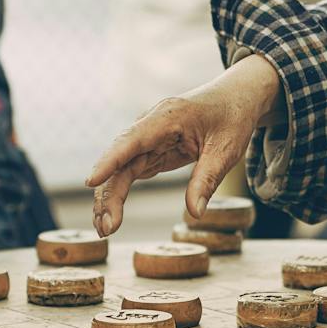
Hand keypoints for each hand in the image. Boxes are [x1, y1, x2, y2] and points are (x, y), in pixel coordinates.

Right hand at [86, 55, 282, 235]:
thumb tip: (195, 213)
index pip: (131, 139)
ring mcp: (147, 138)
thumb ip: (207, 180)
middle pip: (119, 160)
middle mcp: (150, 125)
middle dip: (108, 193)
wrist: (234, 98)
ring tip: (105, 229)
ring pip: (119, 169)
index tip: (91, 181)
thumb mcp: (226, 150)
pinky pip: (128, 172)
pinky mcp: (150, 150)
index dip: (110, 160)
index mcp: (167, 117)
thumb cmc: (231, 118)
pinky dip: (118, 193)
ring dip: (109, 198)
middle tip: (107, 228)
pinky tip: (110, 215)